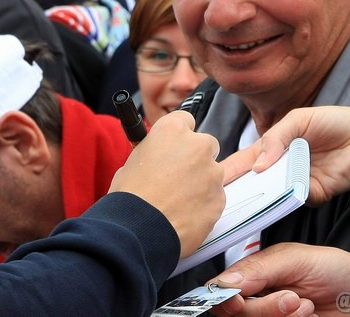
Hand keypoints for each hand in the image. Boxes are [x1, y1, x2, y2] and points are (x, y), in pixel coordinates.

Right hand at [108, 110, 224, 257]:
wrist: (139, 229)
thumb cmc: (130, 196)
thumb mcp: (131, 162)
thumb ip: (152, 153)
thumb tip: (156, 158)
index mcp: (172, 131)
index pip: (185, 119)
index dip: (179, 135)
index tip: (174, 146)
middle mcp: (197, 146)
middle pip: (206, 144)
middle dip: (196, 157)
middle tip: (178, 175)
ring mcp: (212, 173)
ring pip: (212, 172)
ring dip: (201, 182)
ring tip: (179, 200)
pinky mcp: (220, 198)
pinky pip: (215, 196)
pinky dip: (205, 203)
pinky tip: (186, 214)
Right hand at [211, 245, 349, 316]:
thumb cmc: (333, 269)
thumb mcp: (295, 259)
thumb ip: (258, 268)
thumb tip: (226, 282)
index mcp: (252, 276)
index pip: (221, 292)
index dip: (225, 299)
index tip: (239, 300)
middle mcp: (259, 300)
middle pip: (236, 315)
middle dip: (264, 310)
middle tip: (292, 298)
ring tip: (307, 306)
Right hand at [220, 107, 349, 205]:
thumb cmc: (333, 122)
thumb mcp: (298, 120)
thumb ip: (276, 138)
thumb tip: (257, 166)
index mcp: (273, 147)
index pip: (244, 160)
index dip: (228, 169)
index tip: (210, 177)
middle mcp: (281, 167)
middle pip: (253, 182)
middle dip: (237, 189)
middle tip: (215, 197)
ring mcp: (296, 182)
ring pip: (270, 194)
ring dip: (257, 197)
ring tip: (239, 201)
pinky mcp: (313, 195)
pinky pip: (293, 201)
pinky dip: (285, 198)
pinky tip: (275, 194)